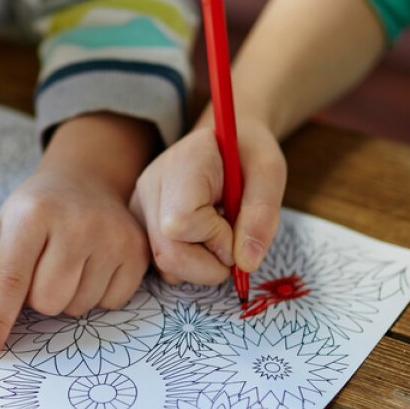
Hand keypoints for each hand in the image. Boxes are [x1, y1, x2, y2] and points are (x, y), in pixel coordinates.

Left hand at [0, 114, 153, 358]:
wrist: (84, 183)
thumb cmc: (37, 213)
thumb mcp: (4, 230)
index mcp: (33, 213)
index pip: (12, 279)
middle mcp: (76, 223)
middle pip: (48, 302)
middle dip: (38, 298)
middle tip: (43, 269)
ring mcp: (112, 237)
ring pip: (78, 307)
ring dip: (68, 296)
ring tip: (69, 263)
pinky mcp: (137, 251)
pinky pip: (110, 304)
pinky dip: (96, 295)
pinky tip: (93, 266)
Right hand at [131, 117, 285, 283]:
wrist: (223, 143)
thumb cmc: (247, 154)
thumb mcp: (269, 172)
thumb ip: (262, 214)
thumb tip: (246, 264)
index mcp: (182, 163)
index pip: (182, 222)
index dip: (216, 238)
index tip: (235, 222)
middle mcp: (150, 185)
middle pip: (168, 254)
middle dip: (210, 265)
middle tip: (232, 243)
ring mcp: (140, 207)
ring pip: (164, 265)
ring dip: (201, 266)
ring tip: (216, 234)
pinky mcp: (140, 225)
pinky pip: (162, 265)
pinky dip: (189, 264)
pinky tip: (201, 239)